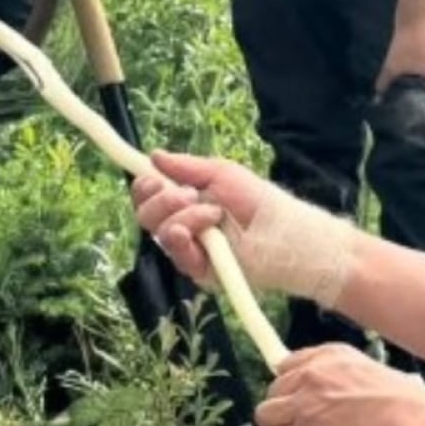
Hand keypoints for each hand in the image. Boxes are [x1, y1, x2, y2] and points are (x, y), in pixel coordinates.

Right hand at [131, 150, 271, 288]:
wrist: (280, 229)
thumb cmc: (255, 199)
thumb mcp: (221, 173)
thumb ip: (186, 166)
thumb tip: (153, 155)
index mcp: (183, 201)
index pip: (149, 196)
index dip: (144, 188)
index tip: (152, 179)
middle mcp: (180, 225)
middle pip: (146, 216)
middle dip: (162, 201)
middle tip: (189, 194)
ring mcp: (188, 249)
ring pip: (161, 234)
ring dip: (184, 217)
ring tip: (213, 213)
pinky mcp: (197, 271)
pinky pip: (177, 256)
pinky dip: (185, 240)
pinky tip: (197, 233)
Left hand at [256, 344, 424, 425]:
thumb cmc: (403, 402)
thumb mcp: (367, 371)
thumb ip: (337, 376)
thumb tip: (321, 394)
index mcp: (329, 355)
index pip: (286, 365)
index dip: (291, 385)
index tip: (299, 398)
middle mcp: (312, 374)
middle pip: (272, 390)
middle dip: (284, 408)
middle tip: (303, 422)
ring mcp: (305, 404)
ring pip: (266, 416)